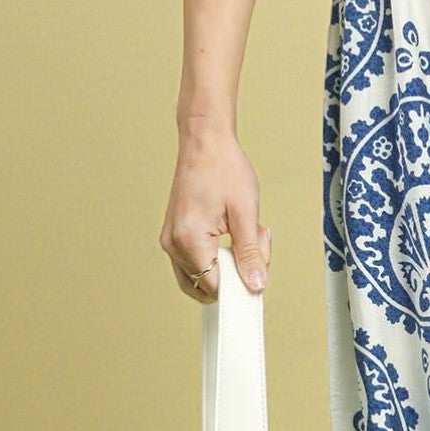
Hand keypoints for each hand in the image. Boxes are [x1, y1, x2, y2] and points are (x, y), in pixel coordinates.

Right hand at [159, 122, 272, 303]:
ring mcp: (170, 241)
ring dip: (228, 263)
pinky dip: (217, 255)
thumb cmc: (224, 169)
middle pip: (207, 285)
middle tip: (257, 241)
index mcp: (189, 240)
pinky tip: (233, 233)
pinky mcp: (174, 236)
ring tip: (246, 233)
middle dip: (237, 272)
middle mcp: (173, 245)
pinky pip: (196, 262)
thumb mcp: (246, 212)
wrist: (205, 143)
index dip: (240, 283)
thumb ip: (251, 253)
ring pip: (202, 275)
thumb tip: (256, 284)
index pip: (214, 287)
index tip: (259, 267)